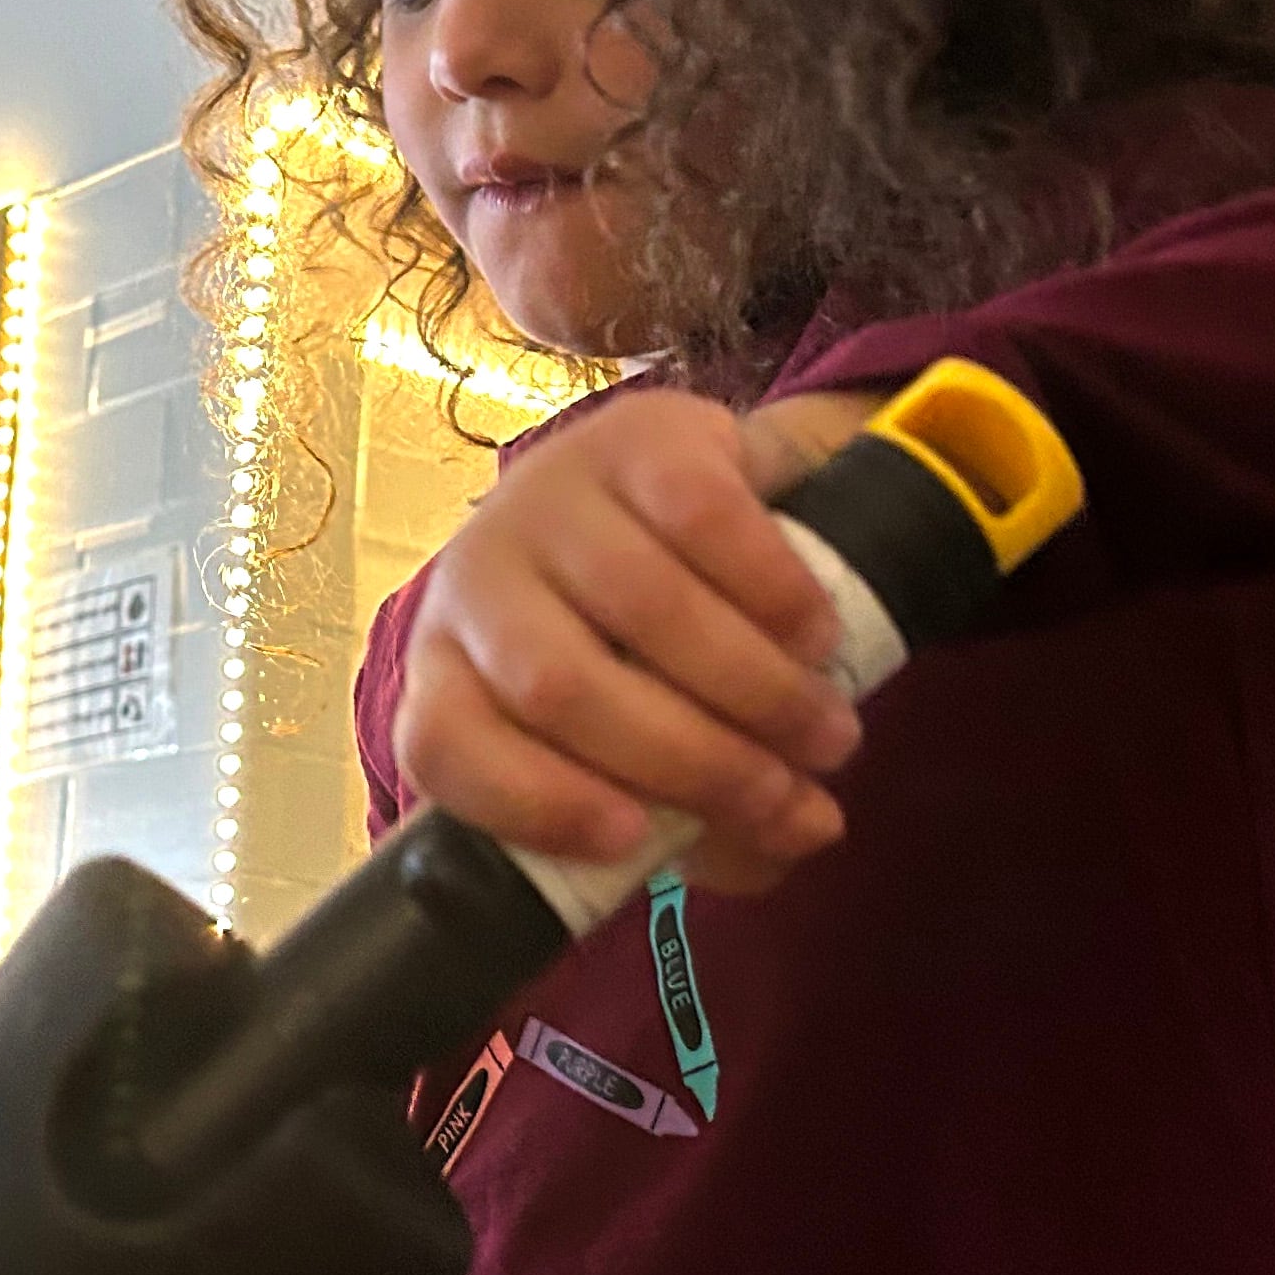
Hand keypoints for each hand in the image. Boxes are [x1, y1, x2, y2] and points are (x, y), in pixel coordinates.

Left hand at [399, 386, 884, 893]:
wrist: (699, 490)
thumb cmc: (655, 652)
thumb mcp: (657, 743)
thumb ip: (713, 817)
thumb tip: (807, 830)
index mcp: (451, 669)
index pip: (445, 744)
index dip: (532, 802)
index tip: (634, 841)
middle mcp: (478, 575)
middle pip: (559, 686)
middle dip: (690, 761)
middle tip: (787, 795)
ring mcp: (551, 493)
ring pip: (644, 608)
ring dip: (754, 689)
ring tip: (829, 735)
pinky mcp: (638, 433)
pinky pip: (706, 519)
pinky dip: (775, 594)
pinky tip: (817, 639)